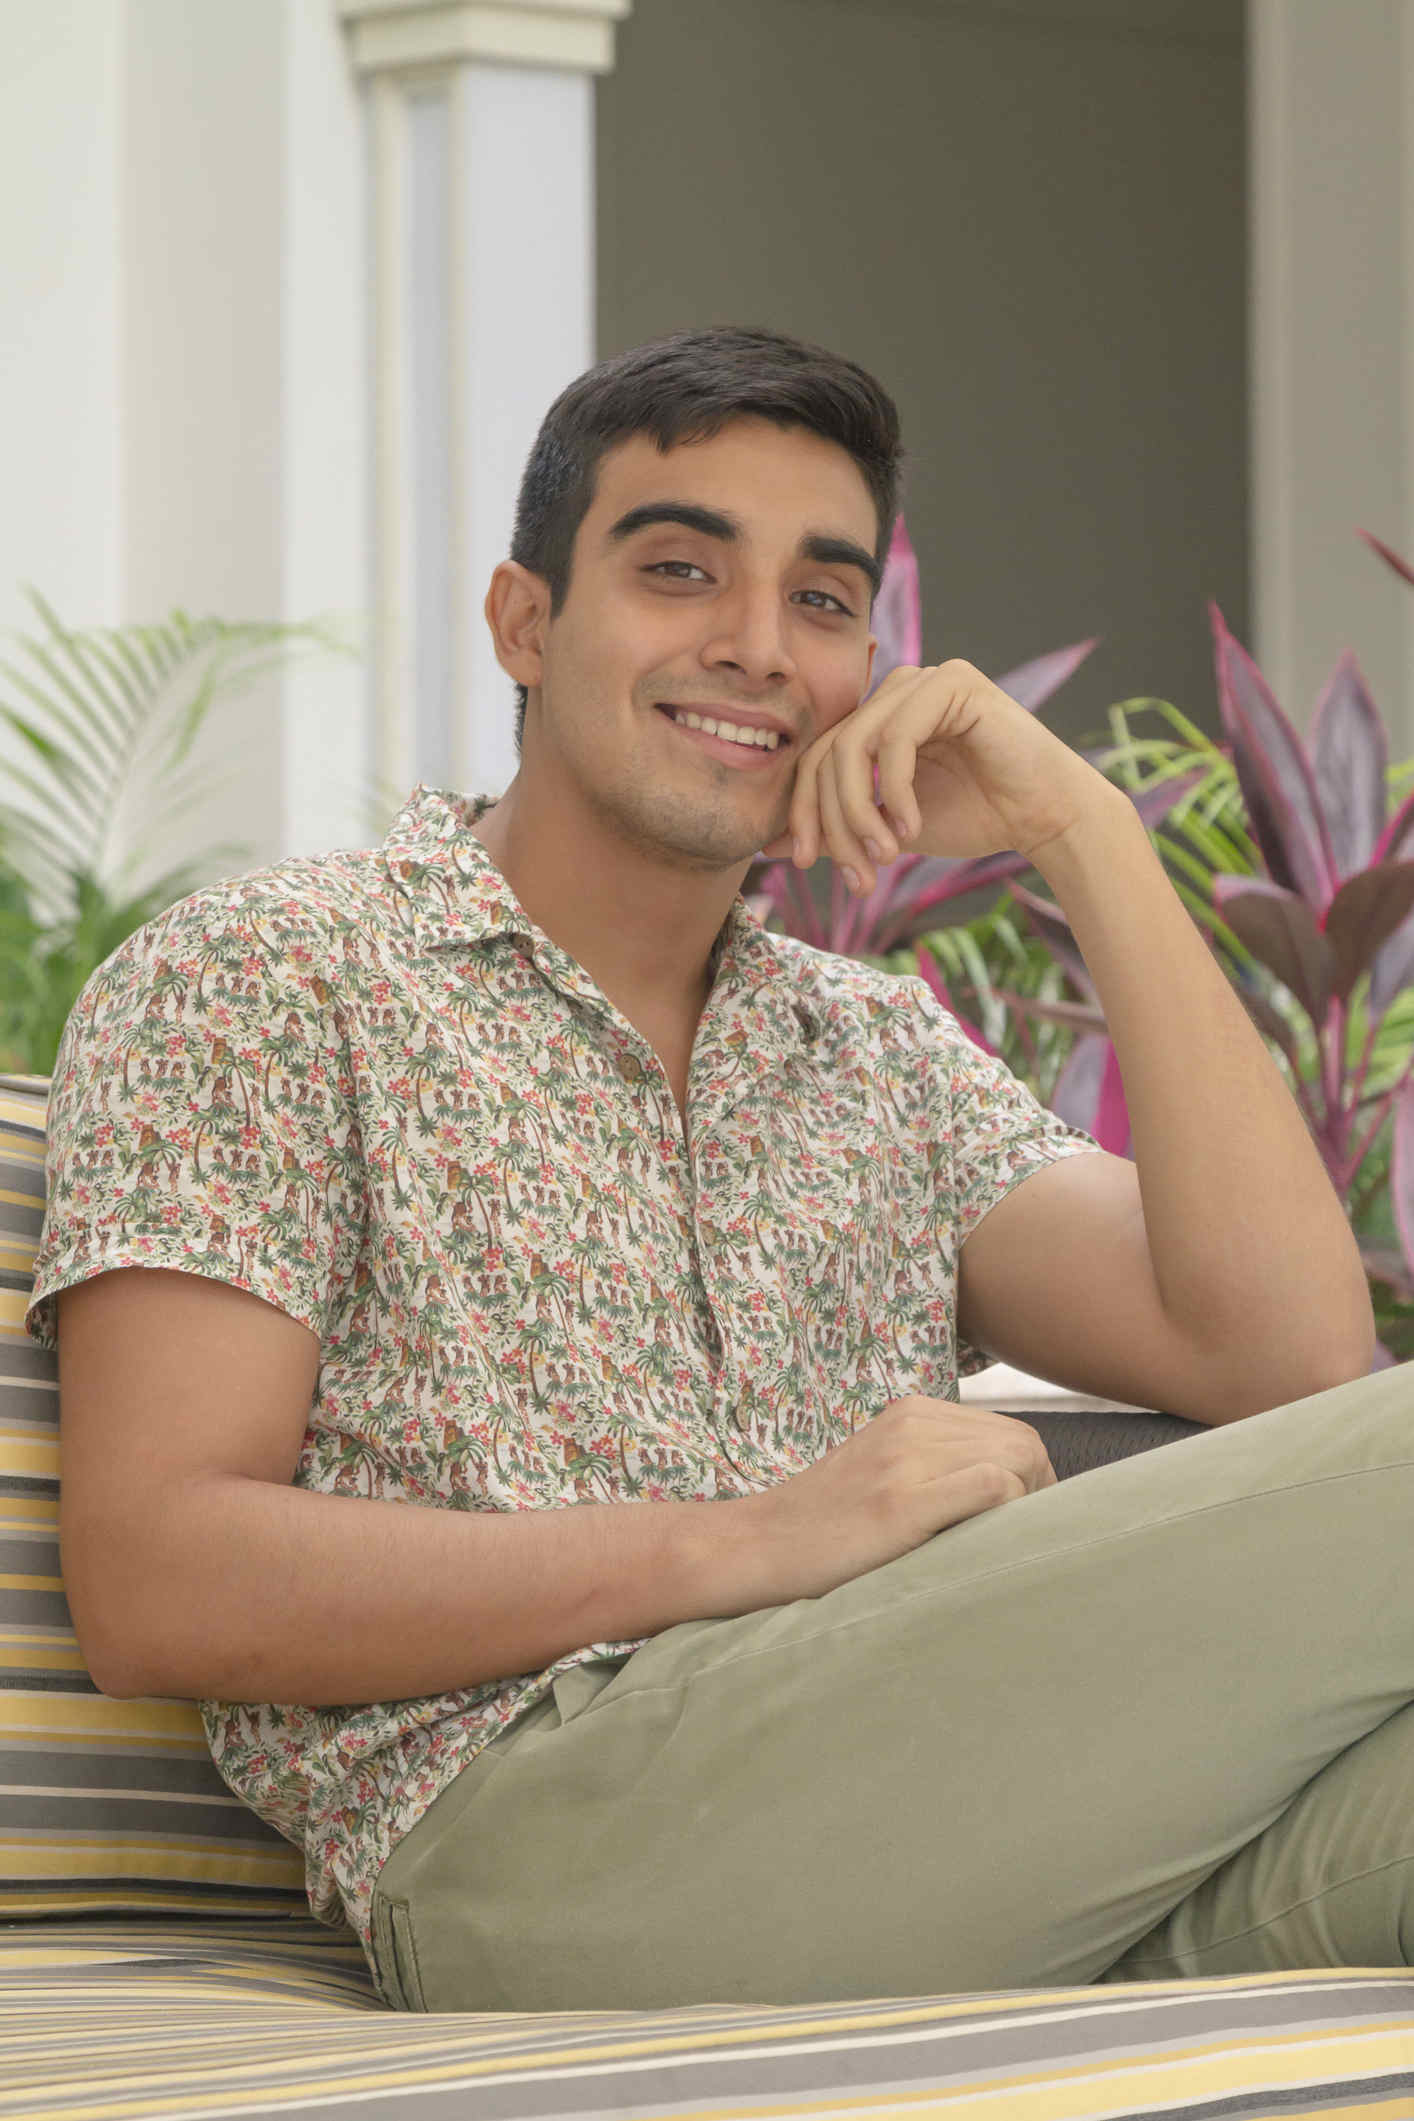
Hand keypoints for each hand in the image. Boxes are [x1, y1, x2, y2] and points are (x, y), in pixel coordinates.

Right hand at [729, 1397, 1056, 1604]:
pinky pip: (992, 1486)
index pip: (1012, 1433)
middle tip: (1022, 1543)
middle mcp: (912, 1423)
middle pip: (1023, 1445)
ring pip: (1016, 1461)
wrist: (757, 1546)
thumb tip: (1018, 1493)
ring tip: (1002, 1547)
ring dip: (1026, 1508)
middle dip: (1040, 1495)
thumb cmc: (827, 1527)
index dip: (1034, 1481)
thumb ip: (938, 1467)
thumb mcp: (885, 1473)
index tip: (1022, 1525)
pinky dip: (1010, 1514)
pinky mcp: (900, 1501)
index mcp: (912, 1412)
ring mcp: (905, 1458)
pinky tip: (985, 1543)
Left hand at [758, 658, 1116, 890]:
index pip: (815, 759)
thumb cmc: (973, 817)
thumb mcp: (886, 829)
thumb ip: (836, 826)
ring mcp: (922, 680)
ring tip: (884, 856)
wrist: (1044, 816)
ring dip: (859, 812)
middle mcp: (893, 691)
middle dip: (830, 822)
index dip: (802, 813)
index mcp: (875, 717)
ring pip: (854, 747)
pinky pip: (896, 739)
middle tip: (853, 873)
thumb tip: (770, 845)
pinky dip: (895, 792)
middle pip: (827, 754)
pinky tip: (911, 827)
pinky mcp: (953, 683)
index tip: (805, 864)